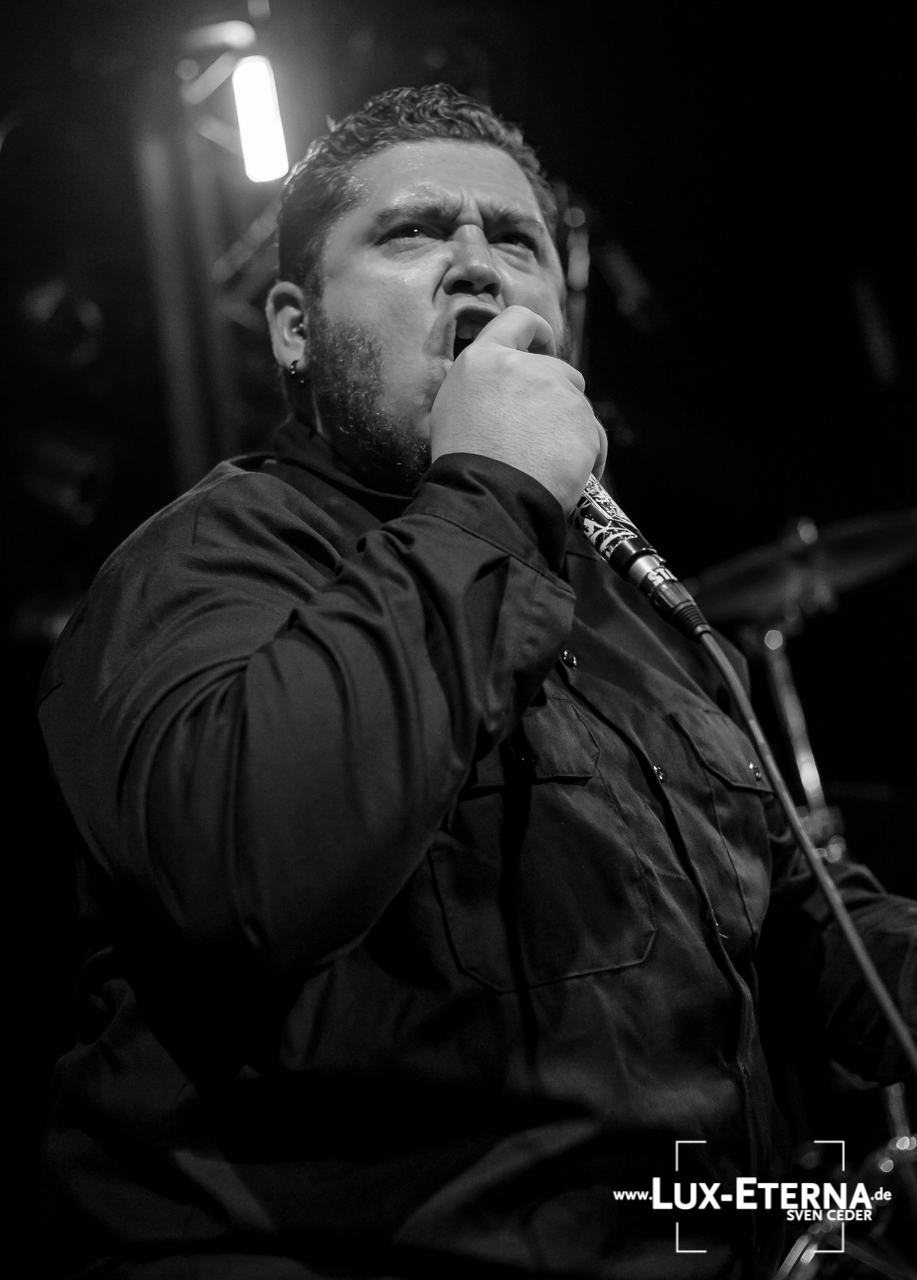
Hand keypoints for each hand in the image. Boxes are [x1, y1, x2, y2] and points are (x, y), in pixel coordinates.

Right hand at [429, 305, 607, 514]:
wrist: (488, 497)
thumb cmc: (463, 462)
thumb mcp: (452, 409)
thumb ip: (482, 385)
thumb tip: (503, 390)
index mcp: (485, 359)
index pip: (519, 319)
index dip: (537, 333)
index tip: (543, 349)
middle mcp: (526, 368)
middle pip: (559, 371)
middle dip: (555, 398)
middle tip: (537, 435)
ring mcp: (559, 394)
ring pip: (577, 407)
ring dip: (569, 430)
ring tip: (549, 464)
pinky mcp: (584, 423)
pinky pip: (593, 437)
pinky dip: (585, 455)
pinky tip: (567, 476)